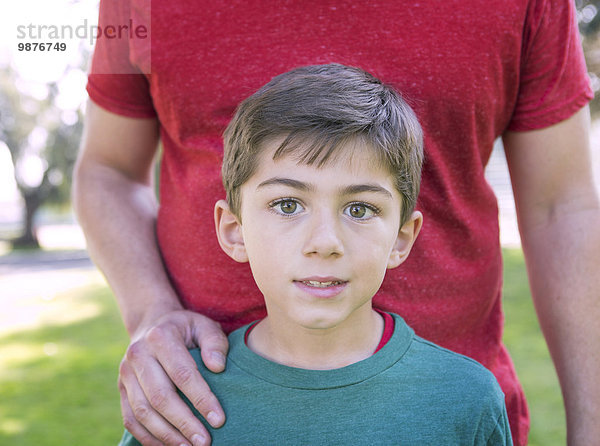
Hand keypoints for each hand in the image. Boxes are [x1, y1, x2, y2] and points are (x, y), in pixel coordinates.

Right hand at [118, 310, 228, 445]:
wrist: (152, 324)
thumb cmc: (186, 328)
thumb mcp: (204, 326)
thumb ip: (214, 343)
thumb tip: (217, 367)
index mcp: (161, 337)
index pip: (182, 374)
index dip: (201, 399)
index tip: (219, 419)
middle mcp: (138, 354)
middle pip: (160, 396)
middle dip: (184, 423)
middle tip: (205, 442)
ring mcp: (125, 373)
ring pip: (143, 412)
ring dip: (167, 435)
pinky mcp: (121, 389)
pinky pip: (131, 419)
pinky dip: (149, 437)